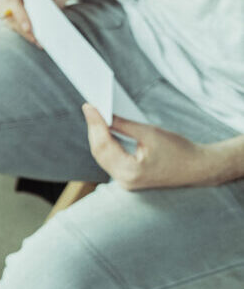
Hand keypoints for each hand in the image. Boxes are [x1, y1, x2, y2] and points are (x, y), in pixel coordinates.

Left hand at [81, 106, 226, 189]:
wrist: (199, 168)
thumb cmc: (180, 150)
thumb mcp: (151, 133)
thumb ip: (124, 125)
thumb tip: (103, 114)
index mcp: (131, 171)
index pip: (104, 145)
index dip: (95, 123)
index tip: (88, 106)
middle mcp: (125, 180)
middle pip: (100, 151)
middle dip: (94, 128)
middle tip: (89, 107)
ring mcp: (125, 181)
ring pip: (102, 156)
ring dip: (97, 135)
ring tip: (93, 115)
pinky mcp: (128, 178)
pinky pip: (110, 159)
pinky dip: (106, 144)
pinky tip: (102, 129)